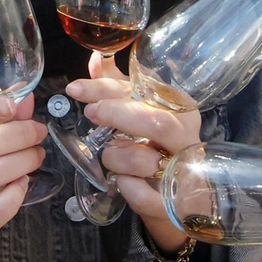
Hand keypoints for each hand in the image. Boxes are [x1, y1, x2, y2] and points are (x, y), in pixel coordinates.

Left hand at [65, 53, 200, 254]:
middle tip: (90, 114)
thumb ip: (117, 84)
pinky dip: (129, 189)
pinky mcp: (175, 204)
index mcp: (179, 109)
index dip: (106, 87)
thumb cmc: (155, 146)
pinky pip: (147, 198)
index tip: (75, 89)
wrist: (179, 197)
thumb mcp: (139, 111)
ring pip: (145, 160)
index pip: (144, 91)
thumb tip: (97, 57)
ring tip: (109, 158)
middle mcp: (186, 138)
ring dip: (116, 158)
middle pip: (156, 121)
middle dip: (117, 115)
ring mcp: (184, 173)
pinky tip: (123, 183)